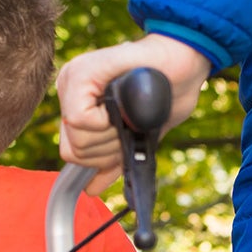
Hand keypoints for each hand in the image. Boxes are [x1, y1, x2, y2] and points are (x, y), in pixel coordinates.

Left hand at [55, 33, 209, 192]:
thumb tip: (89, 189)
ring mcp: (71, 79)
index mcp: (75, 103)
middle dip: (109, 148)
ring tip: (129, 114)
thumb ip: (109, 158)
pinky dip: (106, 122)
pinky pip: (80, 119)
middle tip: (129, 124)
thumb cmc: (163, 94)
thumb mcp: (131, 134)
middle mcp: (68, 89)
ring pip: (77, 139)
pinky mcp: (80, 73)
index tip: (125, 137)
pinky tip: (122, 108)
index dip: (102, 158)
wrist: (184, 62)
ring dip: (112, 135)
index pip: (71, 153)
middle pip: (74, 150)